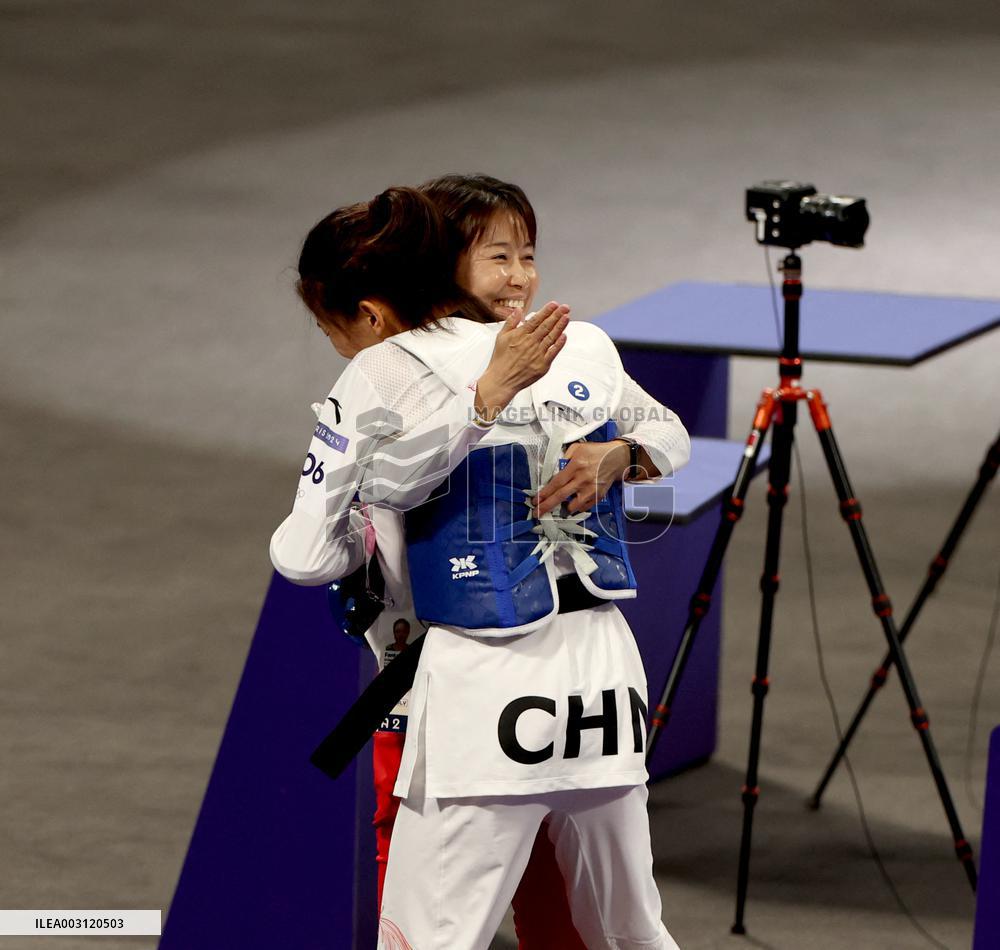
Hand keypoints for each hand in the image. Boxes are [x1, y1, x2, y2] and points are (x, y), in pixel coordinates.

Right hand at [475, 302, 569, 422]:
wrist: (501, 380)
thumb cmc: (500, 360)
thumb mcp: (501, 337)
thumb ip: (511, 322)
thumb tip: (518, 311)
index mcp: (520, 335)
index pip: (536, 319)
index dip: (546, 311)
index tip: (554, 304)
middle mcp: (530, 343)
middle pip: (546, 326)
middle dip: (557, 315)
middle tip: (565, 307)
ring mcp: (537, 354)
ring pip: (552, 337)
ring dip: (560, 326)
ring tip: (566, 317)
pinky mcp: (542, 365)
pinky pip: (553, 352)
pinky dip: (559, 343)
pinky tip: (564, 336)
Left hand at [533, 439, 631, 516]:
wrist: (617, 458)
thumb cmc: (595, 452)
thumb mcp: (578, 448)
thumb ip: (564, 457)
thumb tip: (554, 469)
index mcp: (576, 466)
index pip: (557, 482)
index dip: (545, 493)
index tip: (535, 500)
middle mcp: (583, 480)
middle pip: (561, 496)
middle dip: (547, 506)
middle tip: (537, 513)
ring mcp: (591, 490)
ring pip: (573, 506)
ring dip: (564, 508)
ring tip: (560, 506)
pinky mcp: (598, 496)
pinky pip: (584, 507)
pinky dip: (577, 507)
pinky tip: (574, 503)